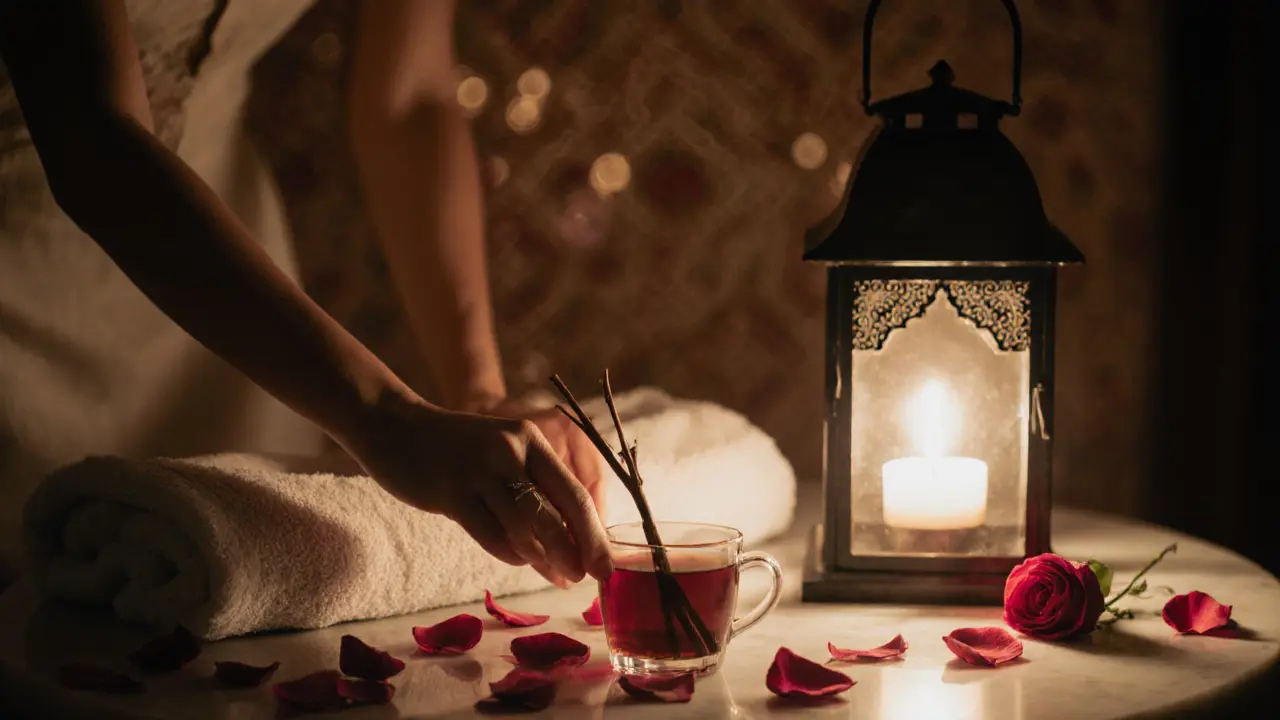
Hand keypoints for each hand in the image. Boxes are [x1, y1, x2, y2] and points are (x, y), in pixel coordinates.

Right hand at [344, 394, 612, 587]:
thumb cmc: (460, 451)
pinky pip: (492, 536)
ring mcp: (480, 472)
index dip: (595, 532)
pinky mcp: (451, 494)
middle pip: (557, 511)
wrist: (396, 428)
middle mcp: (510, 451)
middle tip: (588, 578)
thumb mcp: (503, 453)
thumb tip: (574, 539)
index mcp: (530, 440)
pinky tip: (521, 561)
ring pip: (526, 528)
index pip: (574, 491)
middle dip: (578, 551)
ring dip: (546, 560)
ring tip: (559, 577)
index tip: (607, 562)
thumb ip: (535, 487)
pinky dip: (511, 554)